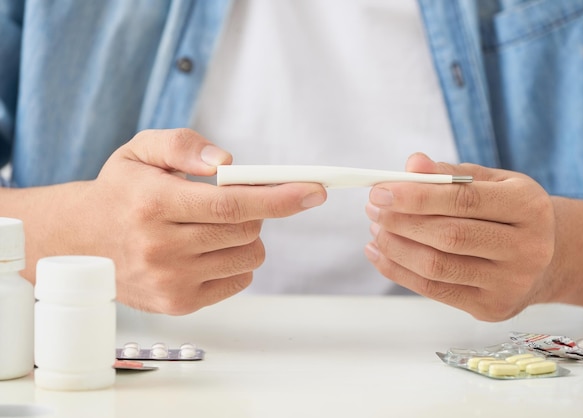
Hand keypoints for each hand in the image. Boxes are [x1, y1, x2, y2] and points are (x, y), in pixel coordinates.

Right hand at [30, 129, 326, 313]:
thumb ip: (181, 144)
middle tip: (235, 201)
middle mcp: (160, 247)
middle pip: (246, 230)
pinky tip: (207, 250)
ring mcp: (170, 281)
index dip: (278, 197)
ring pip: (249, 256)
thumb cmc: (121, 192)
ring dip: (247, 236)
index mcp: (153, 203)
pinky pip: (238, 280)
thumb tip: (226, 162)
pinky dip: (236, 261)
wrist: (83, 242)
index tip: (314, 191)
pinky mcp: (178, 304)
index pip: (230, 203)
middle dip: (255, 211)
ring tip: (214, 225)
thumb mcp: (140, 151)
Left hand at [364, 153, 555, 320]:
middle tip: (373, 209)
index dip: (417, 195)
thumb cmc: (509, 213)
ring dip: (396, 247)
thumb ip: (451, 172)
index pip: (465, 200)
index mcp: (529, 206)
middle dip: (401, 221)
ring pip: (437, 266)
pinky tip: (380, 254)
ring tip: (376, 229)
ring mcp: (511, 283)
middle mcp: (528, 248)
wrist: (549, 258)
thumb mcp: (492, 182)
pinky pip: (434, 290)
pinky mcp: (491, 308)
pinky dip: (399, 271)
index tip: (381, 190)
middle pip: (450, 236)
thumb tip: (412, 164)